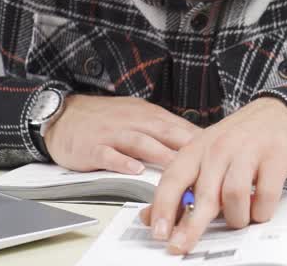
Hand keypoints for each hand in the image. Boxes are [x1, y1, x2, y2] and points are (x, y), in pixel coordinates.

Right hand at [43, 94, 201, 173]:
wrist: (64, 114)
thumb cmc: (104, 120)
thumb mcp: (137, 117)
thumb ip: (163, 131)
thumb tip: (196, 145)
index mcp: (147, 115)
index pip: (179, 127)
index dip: (201, 141)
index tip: (222, 153)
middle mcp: (133, 121)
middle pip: (165, 132)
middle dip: (187, 147)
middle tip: (209, 163)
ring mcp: (113, 133)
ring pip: (140, 143)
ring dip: (160, 155)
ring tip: (178, 171)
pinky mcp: (93, 146)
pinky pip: (108, 154)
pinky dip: (121, 161)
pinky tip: (134, 170)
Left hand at [139, 97, 286, 254]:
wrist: (276, 114)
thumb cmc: (238, 140)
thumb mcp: (204, 157)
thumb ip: (180, 188)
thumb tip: (151, 217)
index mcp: (197, 149)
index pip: (173, 179)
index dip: (163, 208)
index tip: (159, 232)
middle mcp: (219, 148)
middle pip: (203, 194)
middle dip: (191, 226)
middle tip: (182, 245)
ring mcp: (248, 151)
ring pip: (234, 196)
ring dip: (236, 217)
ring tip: (239, 217)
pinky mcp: (275, 158)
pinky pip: (265, 196)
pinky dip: (260, 210)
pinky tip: (258, 208)